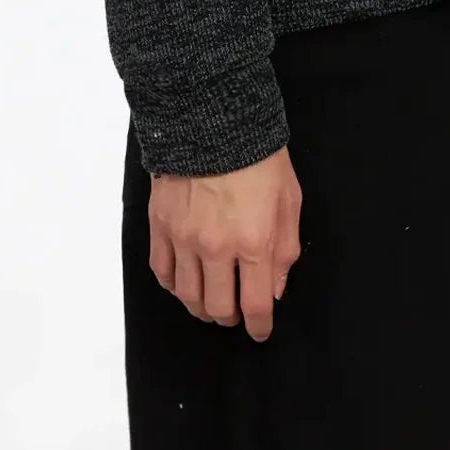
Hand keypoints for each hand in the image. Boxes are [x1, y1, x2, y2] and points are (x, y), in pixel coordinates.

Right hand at [148, 143, 301, 342]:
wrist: (212, 118)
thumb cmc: (259, 156)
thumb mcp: (289, 199)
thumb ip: (285, 249)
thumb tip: (274, 288)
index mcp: (253, 241)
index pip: (254, 304)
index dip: (258, 326)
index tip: (260, 331)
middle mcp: (216, 247)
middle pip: (218, 307)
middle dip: (230, 317)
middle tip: (235, 313)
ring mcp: (184, 238)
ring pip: (187, 296)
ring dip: (201, 307)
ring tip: (210, 303)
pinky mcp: (160, 225)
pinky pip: (162, 272)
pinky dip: (174, 286)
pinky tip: (185, 282)